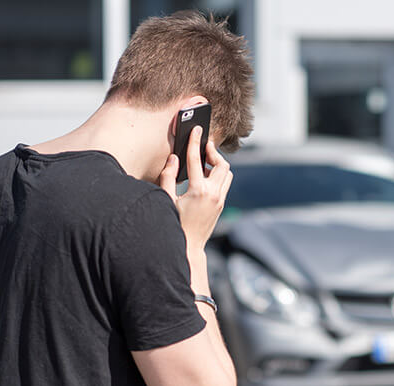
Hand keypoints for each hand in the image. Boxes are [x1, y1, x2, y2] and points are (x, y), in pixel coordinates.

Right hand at [159, 126, 232, 252]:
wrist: (189, 247)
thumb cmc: (175, 224)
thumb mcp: (166, 200)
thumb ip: (168, 177)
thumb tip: (173, 159)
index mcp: (198, 191)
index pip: (196, 160)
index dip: (195, 142)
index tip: (197, 130)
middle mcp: (213, 194)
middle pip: (222, 164)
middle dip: (213, 153)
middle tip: (203, 147)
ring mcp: (220, 200)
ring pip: (227, 174)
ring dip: (217, 165)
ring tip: (203, 162)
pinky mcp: (221, 205)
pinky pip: (224, 183)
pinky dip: (218, 175)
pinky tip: (204, 177)